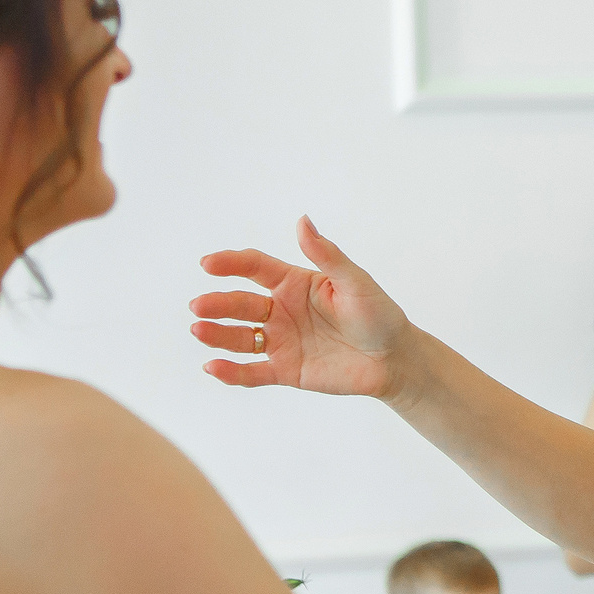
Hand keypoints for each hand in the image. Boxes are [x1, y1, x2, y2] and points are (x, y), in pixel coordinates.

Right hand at [191, 218, 415, 398]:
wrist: (395, 359)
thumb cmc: (378, 315)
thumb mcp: (354, 281)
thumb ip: (326, 255)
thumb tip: (302, 220)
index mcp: (294, 283)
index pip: (254, 268)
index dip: (230, 263)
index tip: (208, 263)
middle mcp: (281, 311)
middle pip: (241, 304)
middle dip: (218, 304)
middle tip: (198, 306)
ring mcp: (281, 341)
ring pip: (240, 338)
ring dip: (216, 335)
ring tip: (198, 330)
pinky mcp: (286, 371)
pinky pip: (252, 372)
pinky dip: (231, 372)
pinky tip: (212, 367)